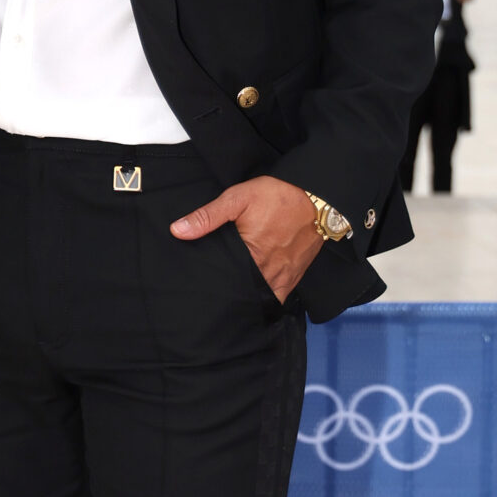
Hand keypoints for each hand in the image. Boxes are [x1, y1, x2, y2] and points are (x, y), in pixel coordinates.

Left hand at [170, 176, 324, 302]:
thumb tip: (177, 231)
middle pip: (242, 294)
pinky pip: (278, 297)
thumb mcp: (237, 199)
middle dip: (228, 296)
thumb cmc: (278, 196)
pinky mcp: (295, 276)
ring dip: (247, 299)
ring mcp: (284, 277)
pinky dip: (266, 299)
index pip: (224, 281)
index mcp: (251, 255)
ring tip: (230, 299)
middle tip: (212, 297)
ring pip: (260, 299)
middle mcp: (268, 272)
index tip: (201, 288)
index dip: (212, 286)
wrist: (318, 197)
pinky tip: (254, 297)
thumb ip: (207, 217)